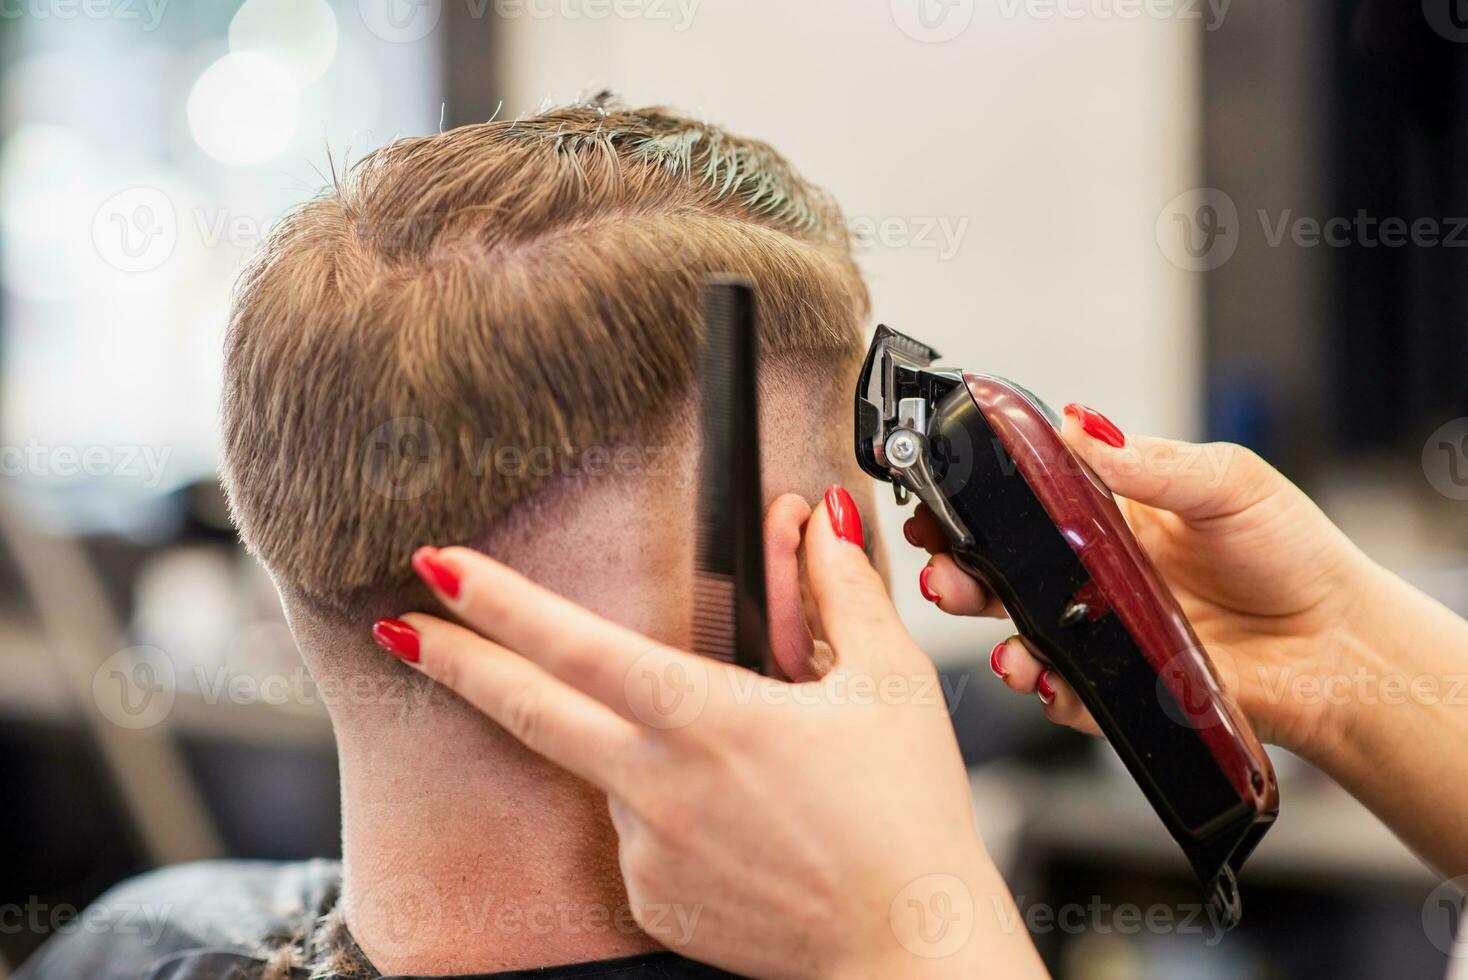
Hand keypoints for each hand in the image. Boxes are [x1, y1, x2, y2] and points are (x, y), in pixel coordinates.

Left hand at [371, 487, 1045, 979]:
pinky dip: (668, 813)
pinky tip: (743, 828)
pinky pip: (638, 837)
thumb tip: (819, 518)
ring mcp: (647, 852)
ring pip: (612, 773)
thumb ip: (841, 590)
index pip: (576, 647)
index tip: (439, 566)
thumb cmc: (908, 818)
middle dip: (453, 662)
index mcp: (710, 719)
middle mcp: (659, 787)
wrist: (907, 949)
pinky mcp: (651, 901)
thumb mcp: (890, 684)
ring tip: (757, 780)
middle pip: (529, 713)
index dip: (498, 602)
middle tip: (397, 626)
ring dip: (644, 752)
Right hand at [907, 403, 1377, 760]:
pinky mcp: (1119, 685)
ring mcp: (1103, 630)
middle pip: (1001, 570)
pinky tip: (1051, 681)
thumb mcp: (1228, 483)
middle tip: (942, 572)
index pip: (1023, 499)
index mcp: (1110, 513)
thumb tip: (1083, 424)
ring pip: (1020, 633)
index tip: (940, 500)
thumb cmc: (1294, 556)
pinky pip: (1067, 692)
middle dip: (957, 572)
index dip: (974, 502)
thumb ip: (1151, 461)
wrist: (1342, 648)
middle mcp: (1094, 573)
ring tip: (1003, 642)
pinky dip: (1050, 691)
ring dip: (996, 637)